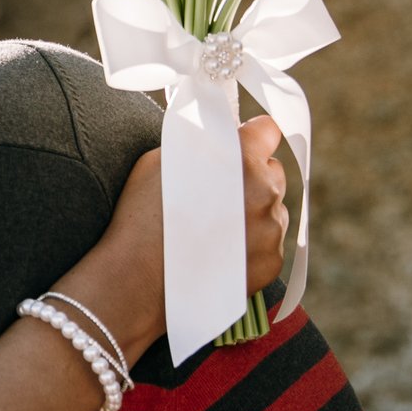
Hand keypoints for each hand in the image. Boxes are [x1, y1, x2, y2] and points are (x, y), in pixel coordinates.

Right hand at [71, 116, 291, 362]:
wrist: (138, 280)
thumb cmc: (141, 216)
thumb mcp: (163, 160)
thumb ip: (201, 146)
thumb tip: (217, 142)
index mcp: (240, 157)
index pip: (268, 130)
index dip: (253, 136)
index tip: (240, 145)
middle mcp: (264, 190)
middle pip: (273, 171)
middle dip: (252, 177)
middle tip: (218, 194)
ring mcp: (272, 228)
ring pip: (273, 210)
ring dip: (253, 213)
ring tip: (213, 230)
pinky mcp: (272, 261)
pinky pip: (270, 243)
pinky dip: (251, 246)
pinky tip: (218, 253)